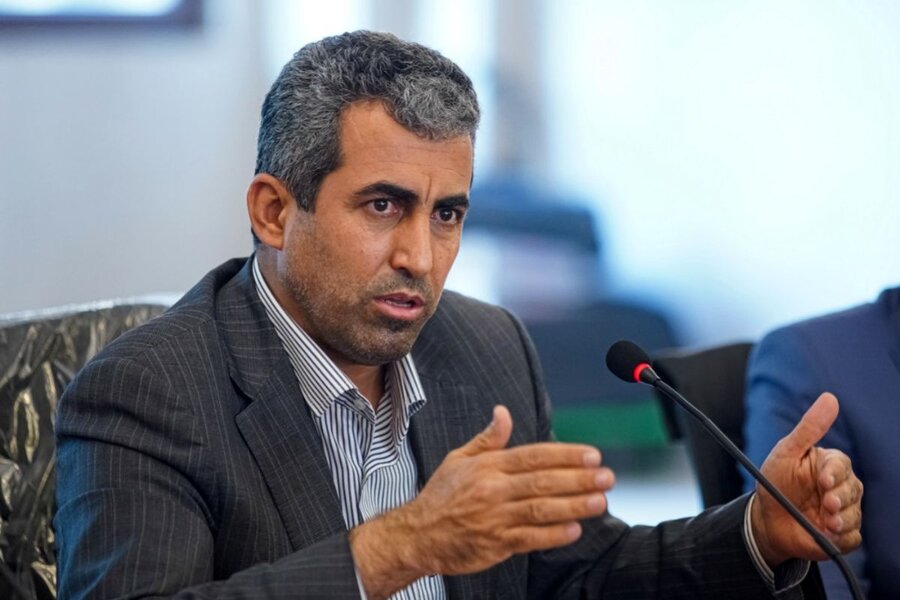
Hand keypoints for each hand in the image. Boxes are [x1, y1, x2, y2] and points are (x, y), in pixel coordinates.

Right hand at [349, 405, 614, 598]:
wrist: (418, 534)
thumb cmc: (441, 496)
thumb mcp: (459, 459)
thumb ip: (488, 438)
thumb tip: (503, 412)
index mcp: (488, 466)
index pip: (534, 456)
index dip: (566, 455)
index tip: (592, 455)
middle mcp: (493, 489)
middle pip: (543, 481)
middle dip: (579, 478)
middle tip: (606, 477)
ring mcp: (495, 518)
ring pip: (541, 509)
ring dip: (574, 505)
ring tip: (599, 501)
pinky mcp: (495, 544)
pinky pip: (530, 538)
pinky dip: (553, 535)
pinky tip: (574, 529)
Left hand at [751, 392, 862, 566]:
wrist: (766, 519)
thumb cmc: (775, 481)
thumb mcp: (786, 452)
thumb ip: (809, 428)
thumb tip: (830, 398)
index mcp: (829, 465)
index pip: (841, 465)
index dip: (834, 473)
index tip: (823, 480)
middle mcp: (841, 487)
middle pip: (853, 490)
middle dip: (840, 499)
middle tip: (827, 505)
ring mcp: (843, 511)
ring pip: (854, 515)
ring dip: (841, 520)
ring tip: (825, 522)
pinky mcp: (842, 535)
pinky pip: (851, 538)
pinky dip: (840, 538)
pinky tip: (826, 534)